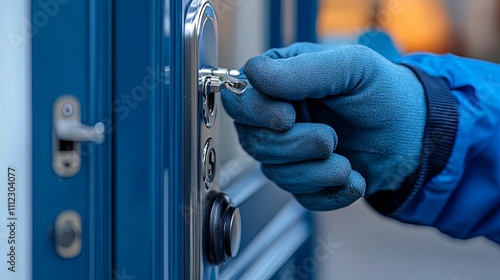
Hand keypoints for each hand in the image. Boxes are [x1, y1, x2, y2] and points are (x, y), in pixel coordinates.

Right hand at [221, 43, 425, 210]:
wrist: (414, 135)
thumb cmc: (383, 93)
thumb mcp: (349, 67)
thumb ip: (301, 70)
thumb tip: (253, 74)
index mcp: (281, 83)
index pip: (239, 99)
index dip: (256, 112)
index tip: (288, 116)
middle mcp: (277, 118)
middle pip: (253, 141)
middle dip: (293, 146)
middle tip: (330, 138)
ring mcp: (289, 152)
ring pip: (274, 173)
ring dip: (314, 172)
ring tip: (346, 160)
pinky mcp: (305, 180)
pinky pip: (301, 197)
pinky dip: (329, 192)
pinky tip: (353, 178)